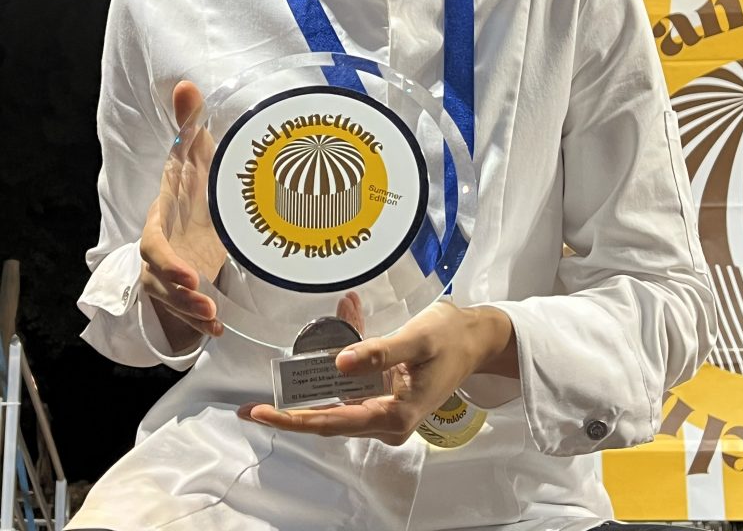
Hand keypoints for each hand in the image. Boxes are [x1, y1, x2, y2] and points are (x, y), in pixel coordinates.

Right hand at [139, 81, 226, 349]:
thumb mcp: (192, 163)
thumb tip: (186, 84)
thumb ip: (188, 127)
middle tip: (200, 296)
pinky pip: (187, 314)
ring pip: (173, 299)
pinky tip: (218, 329)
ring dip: (191, 310)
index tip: (188, 274)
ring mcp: (172, 276)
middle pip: (160, 278)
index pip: (155, 243)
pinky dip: (201, 323)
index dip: (167, 261)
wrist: (186, 228)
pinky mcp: (186, 293)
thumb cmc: (189, 194)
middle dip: (177, 290)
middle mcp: (162, 253)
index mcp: (163, 223)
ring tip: (211, 316)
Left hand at [239, 301, 514, 444]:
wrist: (477, 339)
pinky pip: (352, 389)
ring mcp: (386, 412)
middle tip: (252, 406)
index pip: (332, 422)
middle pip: (329, 421)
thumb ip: (378, 351)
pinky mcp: (386, 399)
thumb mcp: (415, 339)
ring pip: (337, 404)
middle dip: (292, 410)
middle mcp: (387, 422)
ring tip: (284, 373)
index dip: (293, 419)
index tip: (260, 413)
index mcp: (394, 416)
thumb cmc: (449, 337)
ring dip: (314, 385)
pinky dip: (336, 369)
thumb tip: (339, 363)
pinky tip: (336, 333)